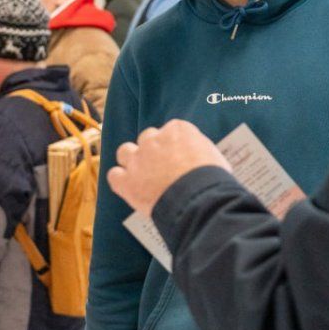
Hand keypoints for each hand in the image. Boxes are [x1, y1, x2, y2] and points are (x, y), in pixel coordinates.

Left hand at [107, 120, 229, 217]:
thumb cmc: (211, 179)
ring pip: (125, 151)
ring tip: (141, 174)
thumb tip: (200, 157)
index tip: (179, 155)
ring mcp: (137, 159)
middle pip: (148, 138)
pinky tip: (128, 187)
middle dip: (153, 150)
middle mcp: (154, 139)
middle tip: (162, 166)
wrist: (198, 199)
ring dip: (131, 160)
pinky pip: (114, 175)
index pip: (172, 130)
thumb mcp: (214, 156)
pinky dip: (120, 180)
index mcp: (178, 130)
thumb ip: (200, 150)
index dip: (174, 145)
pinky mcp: (126, 181)